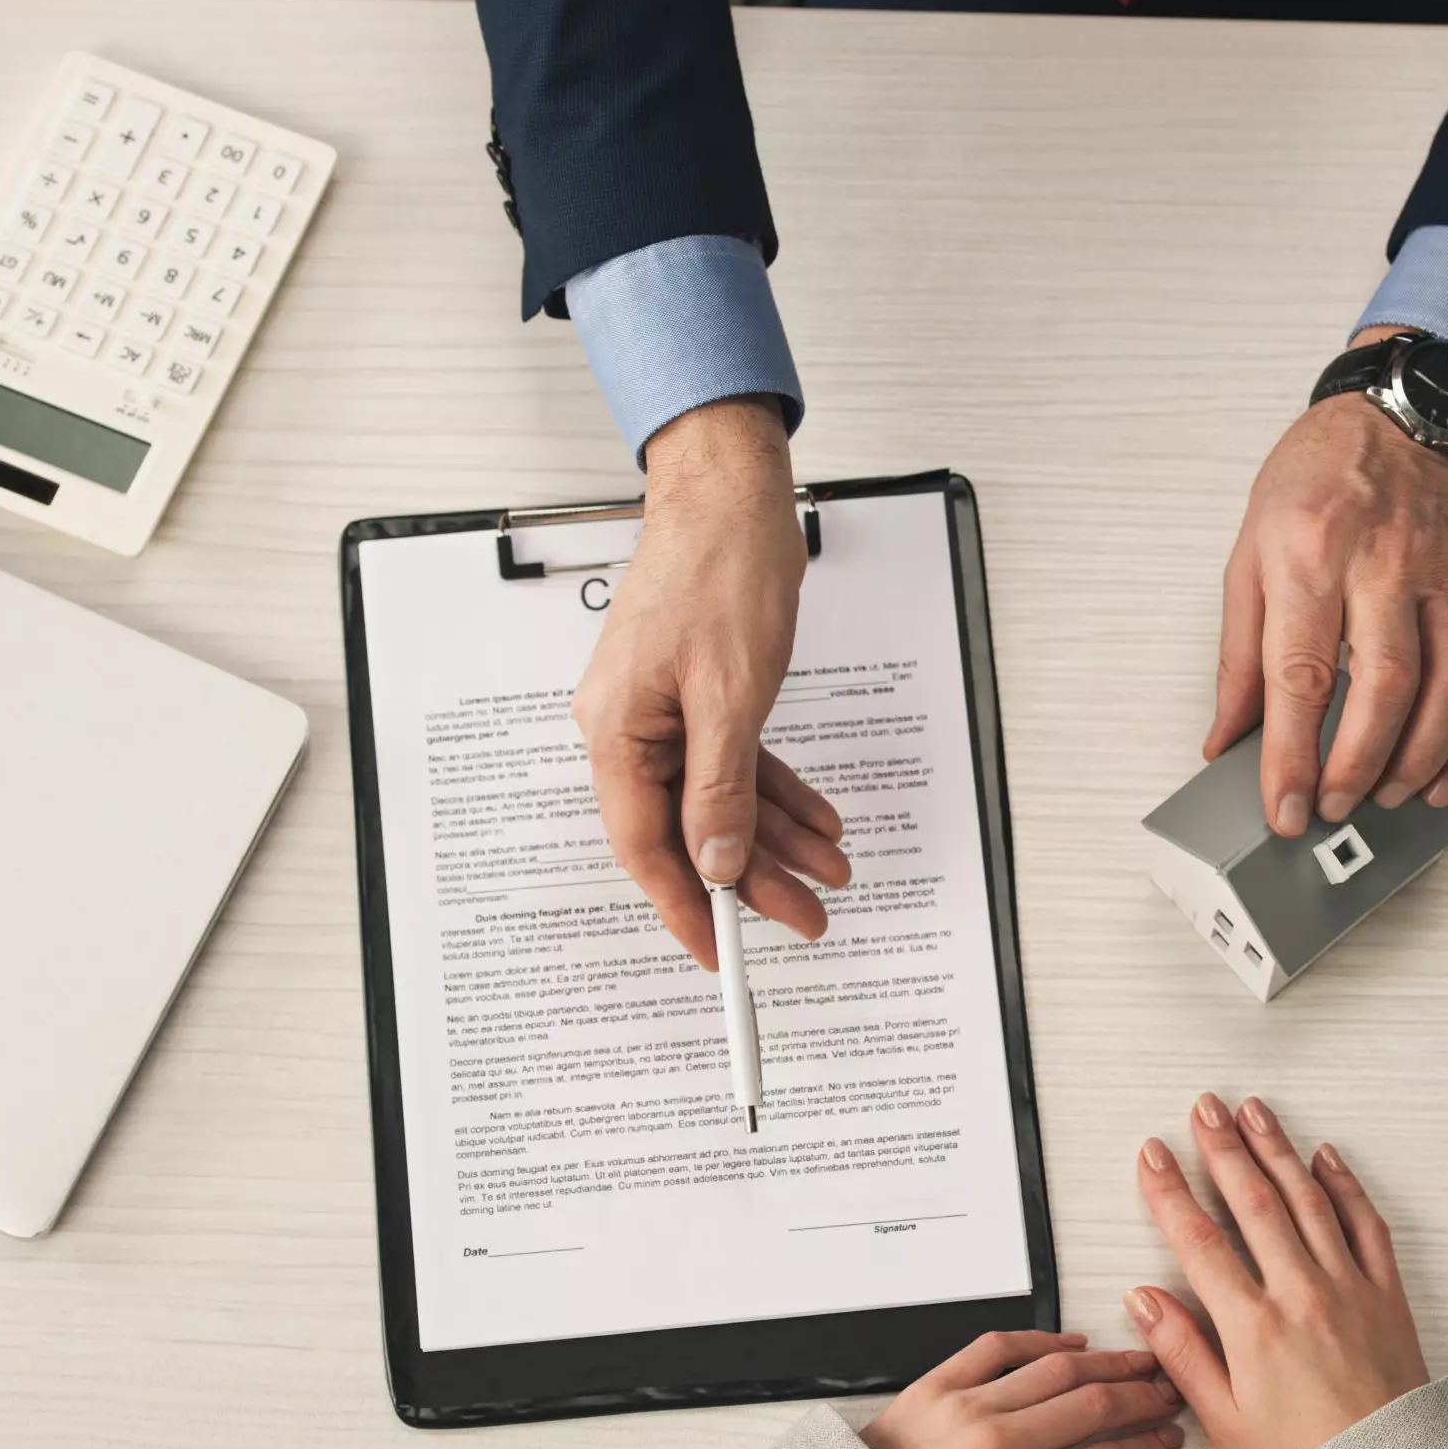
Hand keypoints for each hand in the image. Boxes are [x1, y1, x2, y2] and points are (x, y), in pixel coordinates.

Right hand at [572, 396, 851, 967]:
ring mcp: (664, 712)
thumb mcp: (730, 695)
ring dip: (777, 837)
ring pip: (721, 798)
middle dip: (753, 877)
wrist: (733, 497)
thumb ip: (720, 787)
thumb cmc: (720, 571)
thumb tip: (714, 859)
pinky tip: (817, 820)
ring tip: (830, 872)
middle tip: (805, 917)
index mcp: (617, 731)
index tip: (718, 951)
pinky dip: (777, 791)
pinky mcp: (697, 695)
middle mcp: (631, 728)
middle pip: (690, 828)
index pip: (647, 845)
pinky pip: (736, 762)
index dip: (685, 906)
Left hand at [859, 1330, 1184, 1448]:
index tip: (1169, 1440)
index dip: (1151, 1448)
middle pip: (1094, 1406)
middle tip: (1167, 1396)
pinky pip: (1000, 1347)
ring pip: (1057, 1369)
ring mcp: (967, 1407)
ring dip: (1107, 1363)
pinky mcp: (938, 1383)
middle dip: (1142, 1398)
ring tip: (1137, 1364)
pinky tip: (1073, 1344)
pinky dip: (1042, 1340)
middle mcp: (998, 1446)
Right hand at [1128, 1093, 1428, 1448]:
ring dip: (1277, 1149)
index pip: (1199, 1241)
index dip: (1170, 1192)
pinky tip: (1326, 1156)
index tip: (1152, 1156)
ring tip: (1254, 1111)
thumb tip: (1142, 1299)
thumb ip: (1182, 1354)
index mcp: (1253, 1328)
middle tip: (1204, 1107)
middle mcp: (1300, 1294)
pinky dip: (1346, 1185)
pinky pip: (1366, 1225)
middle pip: (1253, 1202)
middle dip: (1223, 1148)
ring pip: (1307, 1200)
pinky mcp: (1387, 1294)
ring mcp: (1348, 1288)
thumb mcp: (1225, 1422)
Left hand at [1207, 328, 1447, 836]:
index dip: (1292, 753)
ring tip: (1386, 799)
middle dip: (1358, 764)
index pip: (1301, 672)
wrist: (1397, 418)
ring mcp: (1445, 574)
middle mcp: (1384, 562)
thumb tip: (1228, 740)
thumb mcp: (1248, 555)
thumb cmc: (1315, 484)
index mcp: (1310, 552)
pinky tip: (1442, 776)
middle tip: (1334, 809)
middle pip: (1383, 684)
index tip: (1283, 808)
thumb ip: (1238, 655)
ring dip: (1418, 758)